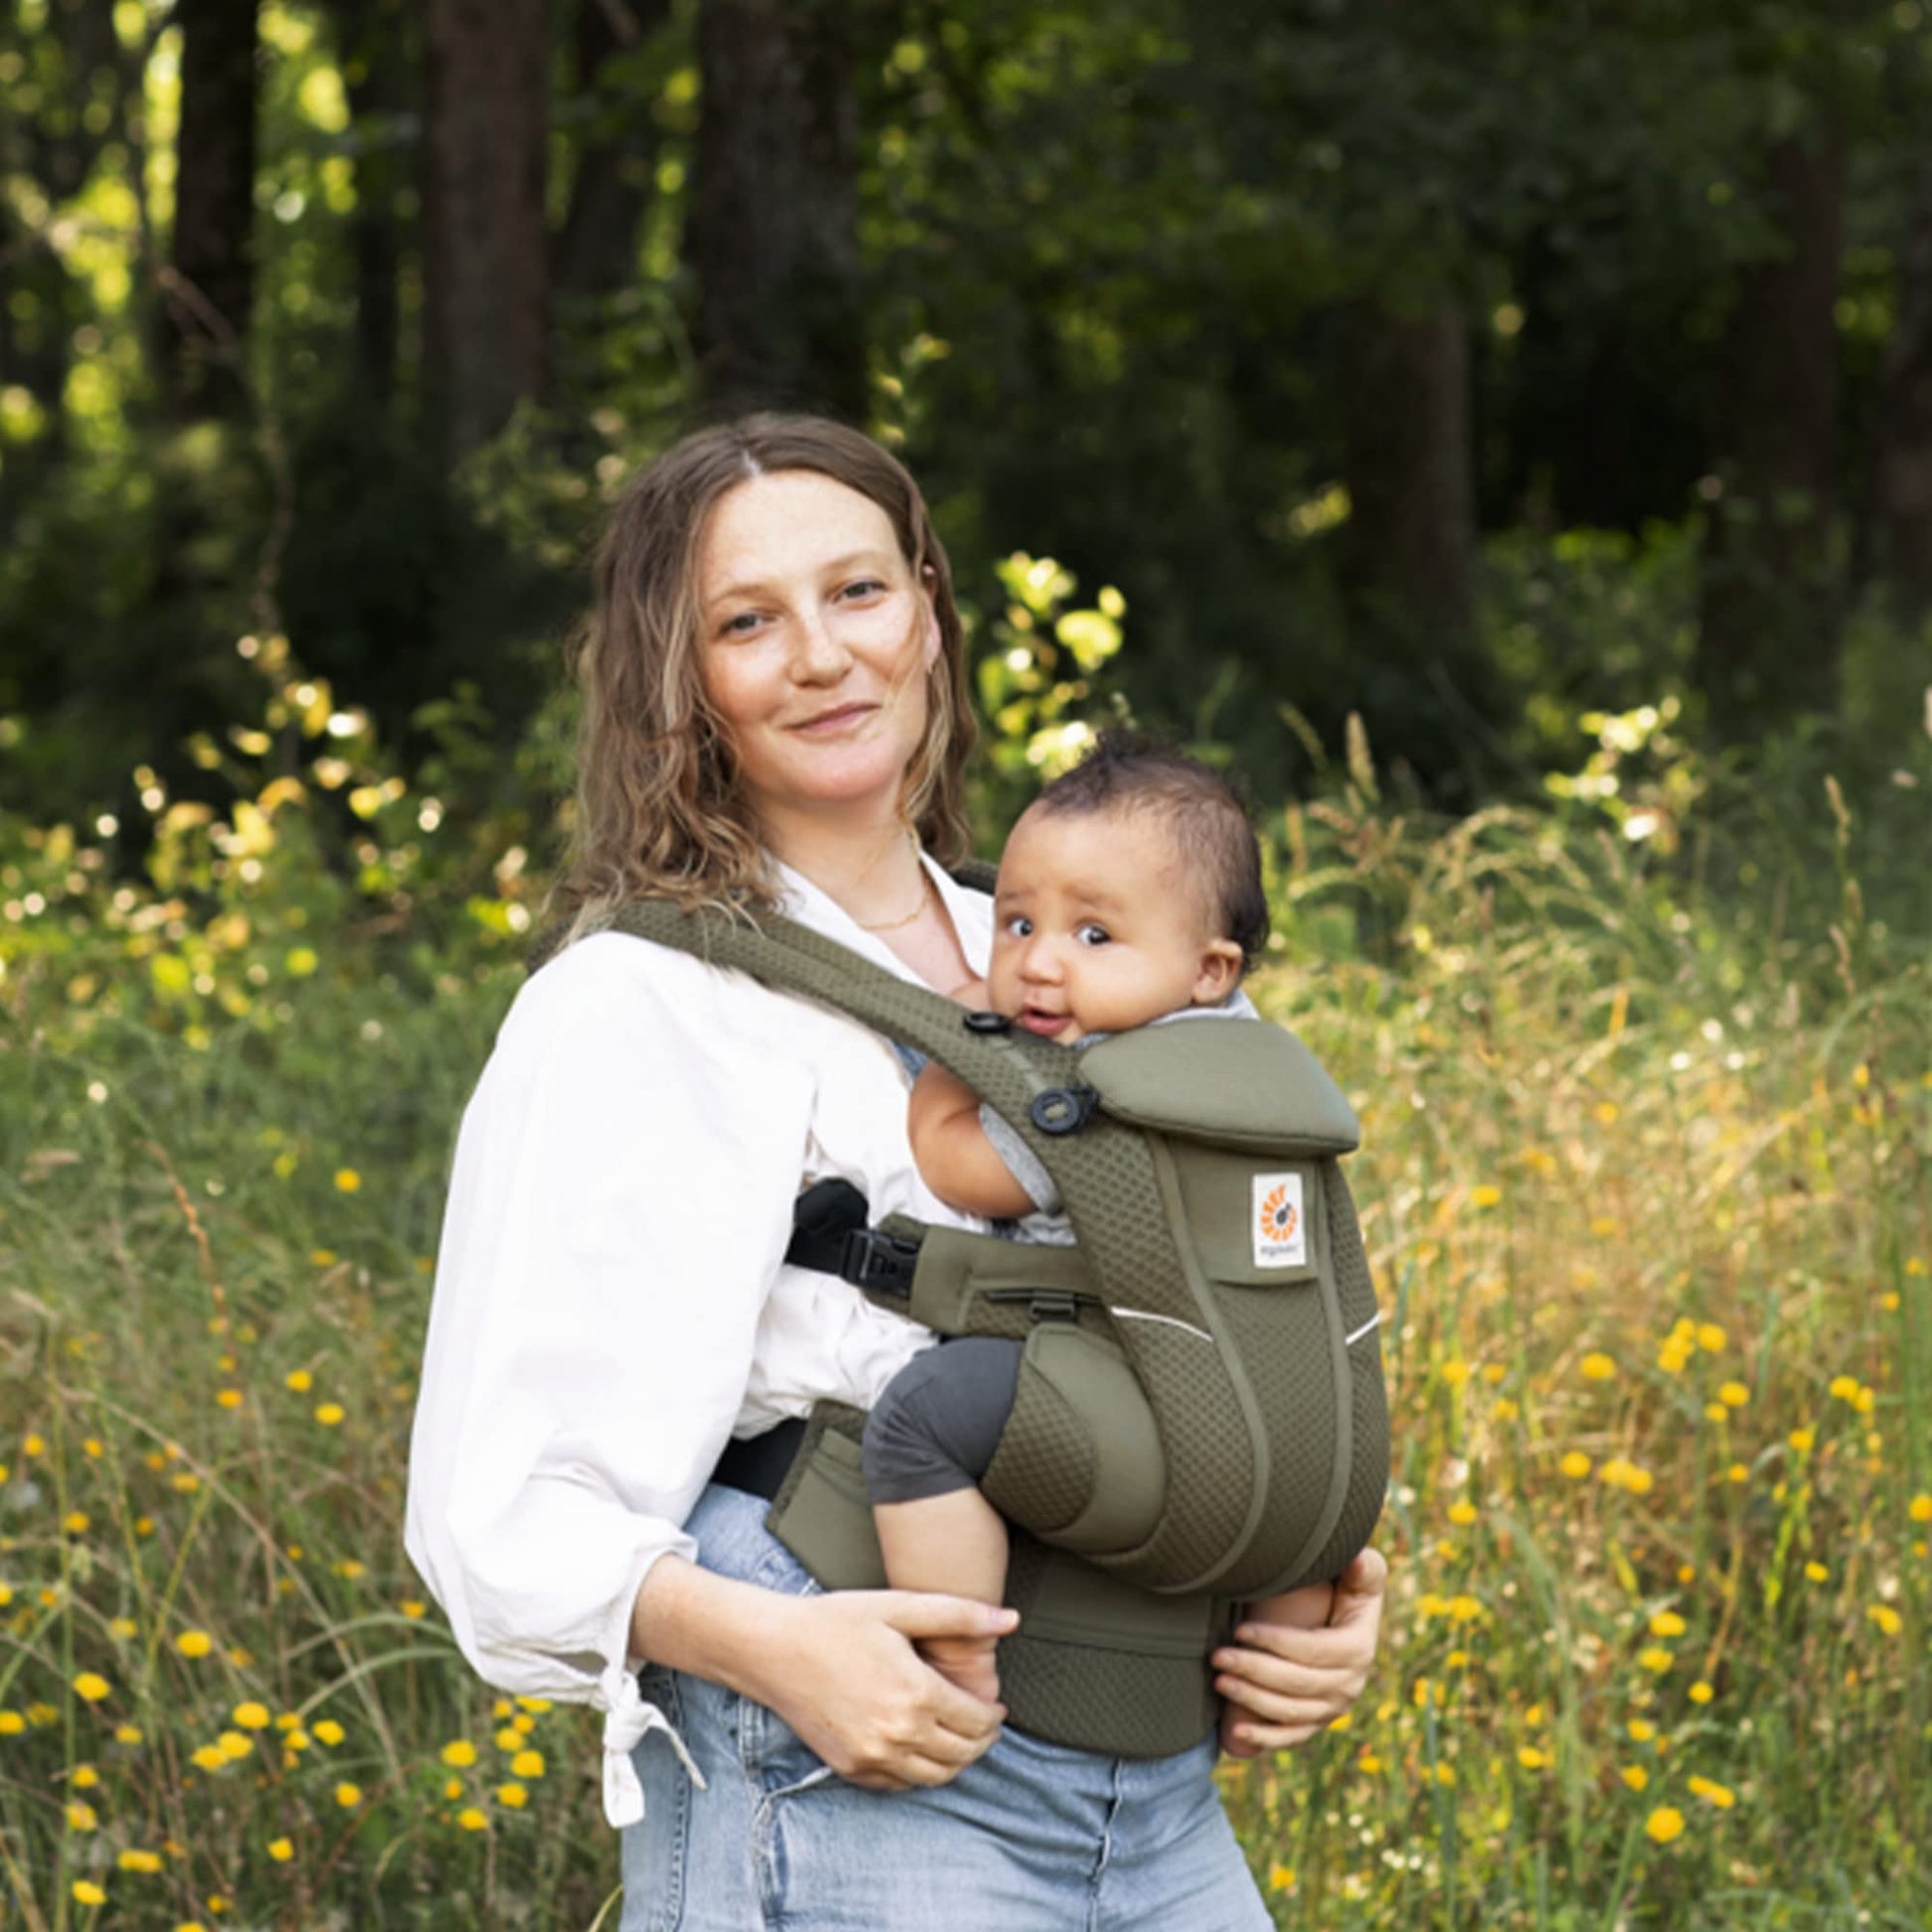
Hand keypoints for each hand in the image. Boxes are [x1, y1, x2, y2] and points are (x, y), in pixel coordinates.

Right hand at [758, 1590, 1016, 1790]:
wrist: (774, 1649)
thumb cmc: (836, 1621)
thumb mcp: (899, 1606)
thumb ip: (959, 1614)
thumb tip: (1011, 1620)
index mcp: (917, 1693)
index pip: (977, 1722)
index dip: (994, 1716)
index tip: (996, 1706)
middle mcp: (898, 1734)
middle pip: (963, 1754)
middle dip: (981, 1740)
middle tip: (984, 1724)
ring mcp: (873, 1757)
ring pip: (936, 1776)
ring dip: (955, 1761)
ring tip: (957, 1737)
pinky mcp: (850, 1768)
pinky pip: (900, 1785)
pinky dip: (919, 1772)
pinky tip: (919, 1747)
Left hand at [1212, 1547, 1385, 1757]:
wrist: (1344, 1620)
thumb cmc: (1347, 1587)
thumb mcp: (1361, 1574)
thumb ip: (1363, 1567)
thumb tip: (1357, 1558)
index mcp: (1358, 1649)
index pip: (1312, 1652)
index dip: (1275, 1643)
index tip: (1240, 1629)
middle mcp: (1349, 1684)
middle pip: (1296, 1684)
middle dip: (1253, 1670)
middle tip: (1217, 1656)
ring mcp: (1333, 1707)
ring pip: (1290, 1712)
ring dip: (1251, 1700)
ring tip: (1219, 1681)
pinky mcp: (1317, 1721)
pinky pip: (1292, 1736)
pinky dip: (1265, 1739)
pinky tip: (1237, 1734)